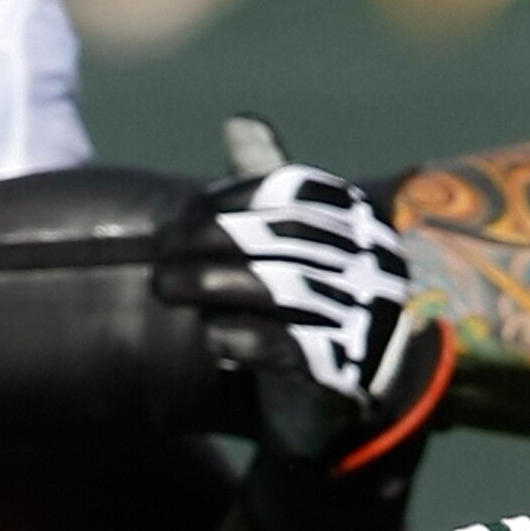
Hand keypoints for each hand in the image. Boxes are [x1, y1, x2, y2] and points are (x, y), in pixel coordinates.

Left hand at [153, 121, 450, 530]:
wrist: (339, 409)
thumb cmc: (307, 316)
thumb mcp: (288, 249)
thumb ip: (269, 192)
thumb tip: (239, 121)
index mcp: (359, 223)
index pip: (291, 194)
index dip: (230, 201)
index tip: (179, 219)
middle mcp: (371, 264)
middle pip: (279, 240)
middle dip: (209, 243)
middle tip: (158, 256)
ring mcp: (364, 319)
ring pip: (280, 290)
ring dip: (211, 286)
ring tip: (163, 289)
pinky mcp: (345, 374)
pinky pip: (288, 348)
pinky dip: (242, 338)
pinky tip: (209, 337)